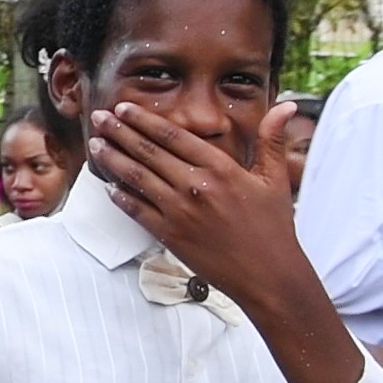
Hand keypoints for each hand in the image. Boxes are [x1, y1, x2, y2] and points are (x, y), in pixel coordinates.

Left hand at [88, 101, 298, 305]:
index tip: (125, 108)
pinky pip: (137, 210)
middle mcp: (196, 185)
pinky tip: (108, 186)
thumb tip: (286, 106)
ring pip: (137, 178)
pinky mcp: (170, 235)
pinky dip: (120, 197)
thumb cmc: (273, 228)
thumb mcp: (275, 179)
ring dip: (113, 159)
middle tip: (99, 118)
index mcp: (220, 168)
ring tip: (96, 145)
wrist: (268, 275)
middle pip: (148, 152)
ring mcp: (180, 211)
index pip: (172, 135)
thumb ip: (272, 140)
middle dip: (119, 132)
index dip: (144, 119)